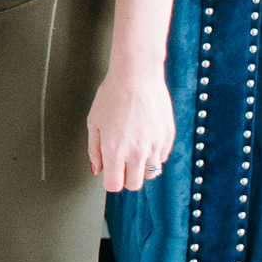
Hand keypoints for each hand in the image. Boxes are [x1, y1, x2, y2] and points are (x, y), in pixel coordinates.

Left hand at [88, 64, 173, 192]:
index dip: (110, 180)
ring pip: (150, 173)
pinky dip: (154, 153)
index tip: (110, 172)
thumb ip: (94, 150)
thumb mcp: (94, 122)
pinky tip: (146, 137)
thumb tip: (97, 170)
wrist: (137, 75)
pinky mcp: (168, 137)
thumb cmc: (112, 95)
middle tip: (122, 162)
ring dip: (141, 166)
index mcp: (115, 151)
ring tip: (135, 148)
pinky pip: (162, 157)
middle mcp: (137, 153)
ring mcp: (155, 146)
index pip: (114, 185)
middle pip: (134, 184)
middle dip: (126, 177)